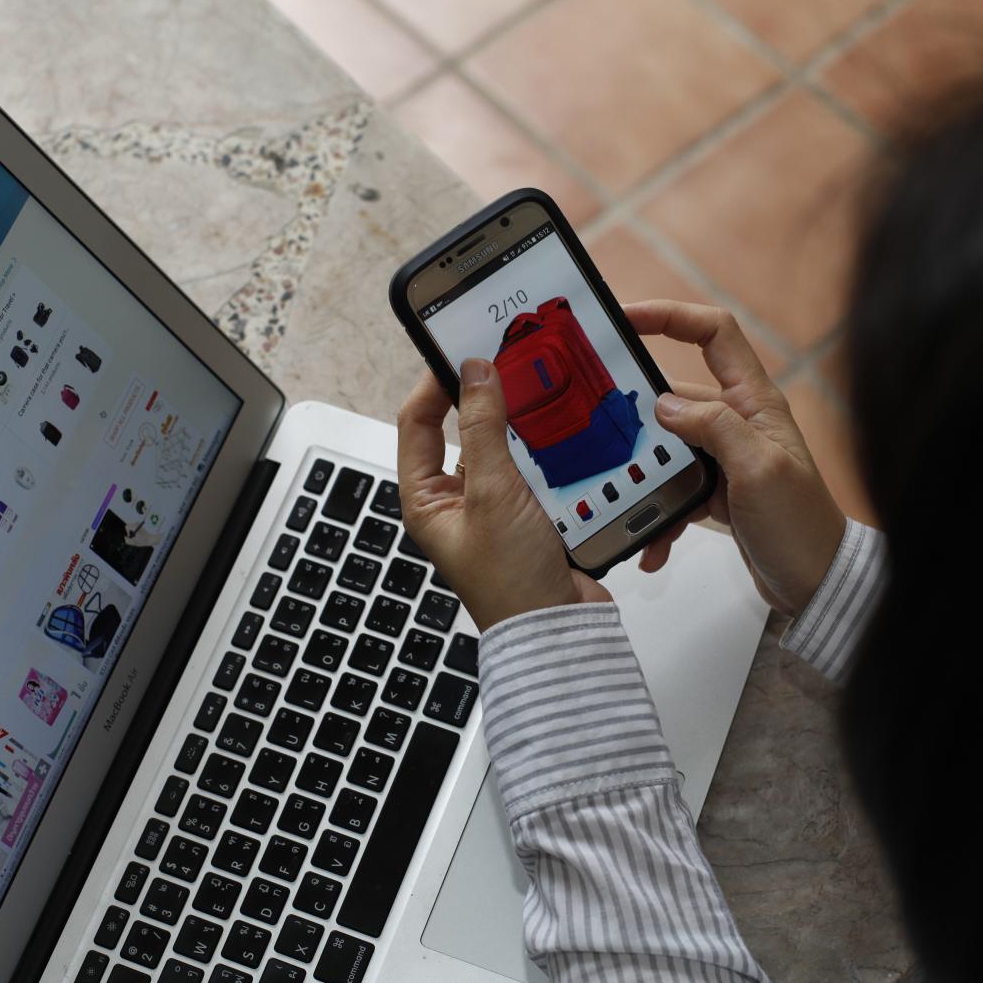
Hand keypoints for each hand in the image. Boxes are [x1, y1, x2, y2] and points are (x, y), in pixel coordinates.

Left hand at [396, 360, 610, 631]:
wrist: (559, 632)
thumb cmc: (511, 582)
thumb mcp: (492, 493)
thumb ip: (482, 429)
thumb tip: (473, 373)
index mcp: (425, 498)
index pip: (416, 423)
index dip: (434, 383)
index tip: (462, 351)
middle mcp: (455, 501)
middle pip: (463, 430)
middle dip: (485, 398)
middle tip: (509, 362)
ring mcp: (494, 507)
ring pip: (504, 446)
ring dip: (522, 425)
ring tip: (541, 392)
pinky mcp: (530, 514)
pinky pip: (535, 468)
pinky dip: (548, 450)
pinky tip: (566, 433)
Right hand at [629, 300, 846, 615]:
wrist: (816, 583)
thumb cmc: (802, 526)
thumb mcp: (759, 470)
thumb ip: (714, 428)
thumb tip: (665, 404)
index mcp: (754, 402)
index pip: (714, 333)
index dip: (672, 316)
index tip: (627, 318)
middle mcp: (737, 422)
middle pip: (674, 393)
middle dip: (638, 413)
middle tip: (604, 428)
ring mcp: (724, 457)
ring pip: (665, 447)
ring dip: (644, 475)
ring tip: (626, 498)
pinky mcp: (714, 491)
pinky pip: (671, 489)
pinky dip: (658, 513)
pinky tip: (652, 542)